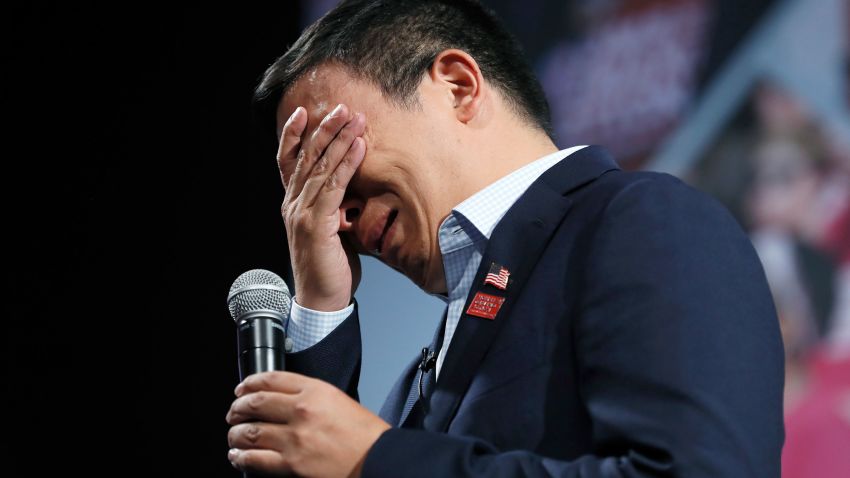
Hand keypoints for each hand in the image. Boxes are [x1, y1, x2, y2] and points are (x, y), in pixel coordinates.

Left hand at [226, 372, 390, 476]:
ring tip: (234, 437)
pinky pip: (255, 459)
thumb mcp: (339, 401)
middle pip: (255, 403)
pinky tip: (238, 456)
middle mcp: (301, 410)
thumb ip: (310, 397)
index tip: (242, 388)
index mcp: (315, 390)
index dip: (249, 383)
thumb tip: (283, 402)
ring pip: (249, 432)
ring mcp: (294, 438)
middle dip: (238, 408)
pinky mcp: (291, 464)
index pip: (271, 379)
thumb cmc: (365, 434)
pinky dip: (241, 458)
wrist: (378, 459)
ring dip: (236, 434)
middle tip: (233, 413)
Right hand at [278, 104, 365, 310]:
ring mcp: (302, 213)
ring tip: (355, 118)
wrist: (321, 300)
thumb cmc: (330, 266)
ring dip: (340, 139)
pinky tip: (358, 147)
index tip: (304, 112)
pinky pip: (333, 186)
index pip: (288, 162)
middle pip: (307, 157)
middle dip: (325, 129)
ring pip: (320, 167)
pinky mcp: (316, 224)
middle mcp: (293, 204)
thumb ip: (334, 206)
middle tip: (342, 107)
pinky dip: (346, 163)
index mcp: (293, 204)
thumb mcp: (331, 228)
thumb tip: (352, 188)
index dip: (294, 136)